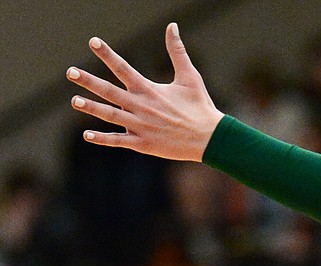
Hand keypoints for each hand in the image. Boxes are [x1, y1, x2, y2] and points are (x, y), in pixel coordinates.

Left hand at [66, 22, 223, 160]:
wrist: (211, 139)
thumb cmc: (201, 107)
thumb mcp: (190, 77)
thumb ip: (177, 51)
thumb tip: (172, 26)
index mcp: (150, 90)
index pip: (123, 68)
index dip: (107, 54)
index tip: (93, 42)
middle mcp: (142, 107)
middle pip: (110, 91)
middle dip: (89, 81)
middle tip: (70, 72)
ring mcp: (141, 126)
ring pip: (110, 115)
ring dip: (91, 107)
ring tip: (75, 100)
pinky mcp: (144, 144)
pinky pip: (119, 141)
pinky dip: (103, 139)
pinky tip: (87, 135)